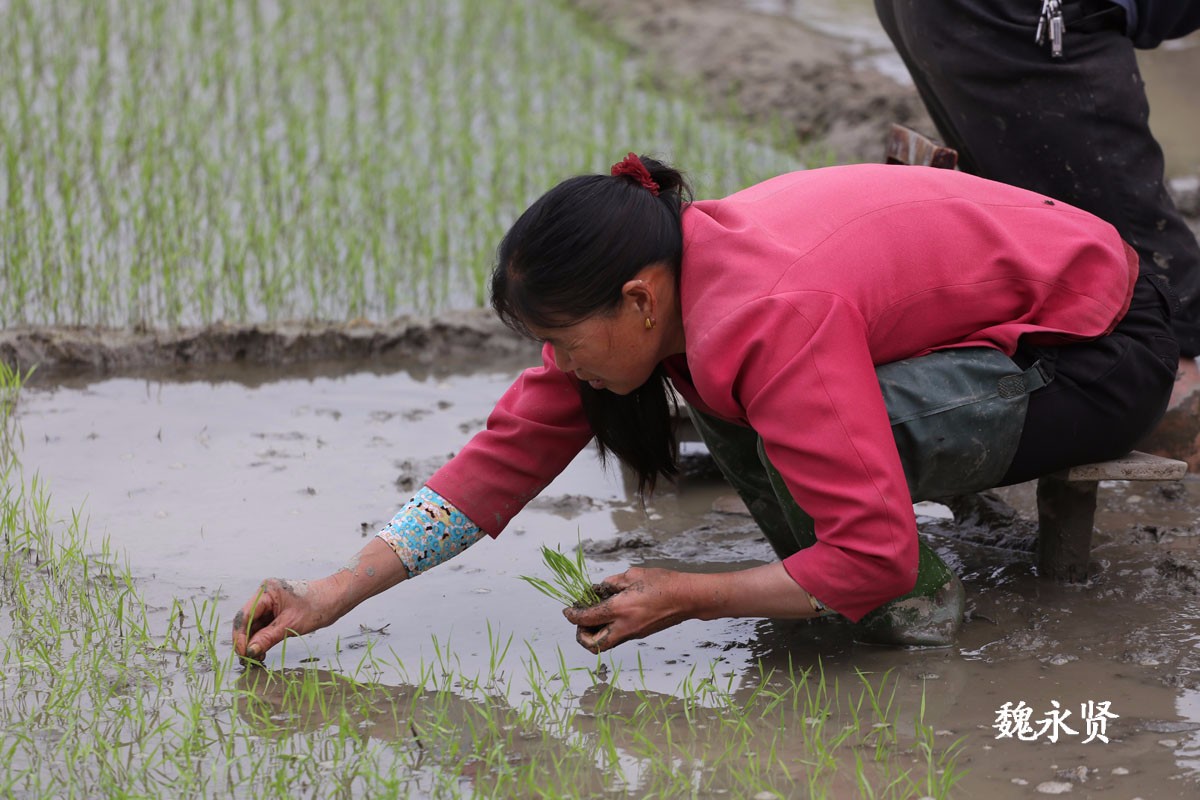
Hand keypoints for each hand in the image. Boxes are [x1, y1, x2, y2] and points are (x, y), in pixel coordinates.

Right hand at [231, 538, 410, 661]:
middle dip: (246, 641)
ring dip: (254, 642)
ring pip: (255, 625)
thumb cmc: (318, 607)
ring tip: (257, 659)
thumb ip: (268, 638)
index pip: (245, 616)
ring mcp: (271, 602)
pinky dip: (262, 639)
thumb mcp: (291, 625)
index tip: (243, 654)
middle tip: (248, 660)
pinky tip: (263, 652)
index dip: (241, 636)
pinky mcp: (277, 610)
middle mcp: (266, 594)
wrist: (338, 598)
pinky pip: (264, 625)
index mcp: (267, 591)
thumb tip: (250, 652)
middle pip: (247, 620)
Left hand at [562, 567, 699, 653]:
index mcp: (620, 609)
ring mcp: (633, 633)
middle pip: (593, 644)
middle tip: (580, 620)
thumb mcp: (633, 575)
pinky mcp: (640, 633)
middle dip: (581, 636)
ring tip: (595, 616)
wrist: (687, 598)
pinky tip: (612, 613)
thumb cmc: (663, 583)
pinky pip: (617, 637)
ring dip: (594, 634)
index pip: (587, 618)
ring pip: (605, 643)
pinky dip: (608, 629)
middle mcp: (624, 626)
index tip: (567, 611)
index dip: (573, 616)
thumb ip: (612, 583)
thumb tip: (599, 589)